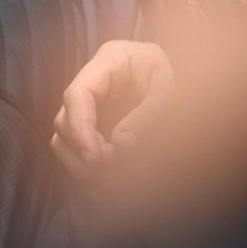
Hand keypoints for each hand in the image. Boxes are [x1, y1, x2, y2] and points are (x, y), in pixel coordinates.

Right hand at [50, 40, 174, 177]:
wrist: (183, 73)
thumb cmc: (174, 75)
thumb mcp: (169, 85)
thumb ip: (150, 112)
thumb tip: (122, 144)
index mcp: (106, 62)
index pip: (77, 95)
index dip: (81, 127)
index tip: (95, 157)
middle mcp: (89, 84)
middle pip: (64, 120)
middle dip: (83, 149)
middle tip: (109, 169)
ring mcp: (87, 106)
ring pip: (63, 138)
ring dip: (80, 163)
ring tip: (107, 180)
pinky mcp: (92, 125)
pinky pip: (75, 150)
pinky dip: (85, 169)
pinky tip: (103, 185)